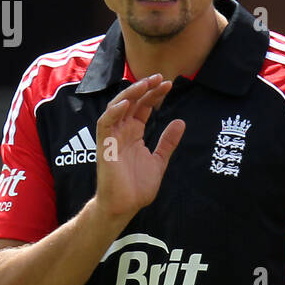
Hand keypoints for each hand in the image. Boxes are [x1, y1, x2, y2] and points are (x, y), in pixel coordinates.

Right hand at [94, 74, 185, 217]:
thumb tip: (180, 122)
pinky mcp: (104, 145)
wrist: (124, 206)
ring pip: (117, 107)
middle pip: (132, 102)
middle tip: (161, 78)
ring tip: (146, 84)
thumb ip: (168, 142)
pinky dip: (114, 112)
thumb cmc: (137, 186)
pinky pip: (105, 123)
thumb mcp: (159, 160)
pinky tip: (127, 103)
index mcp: (134, 133)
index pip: (143, 107)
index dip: (154, 95)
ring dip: (130, 94)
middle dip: (145, 88)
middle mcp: (122, 131)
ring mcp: (112, 137)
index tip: (169, 85)